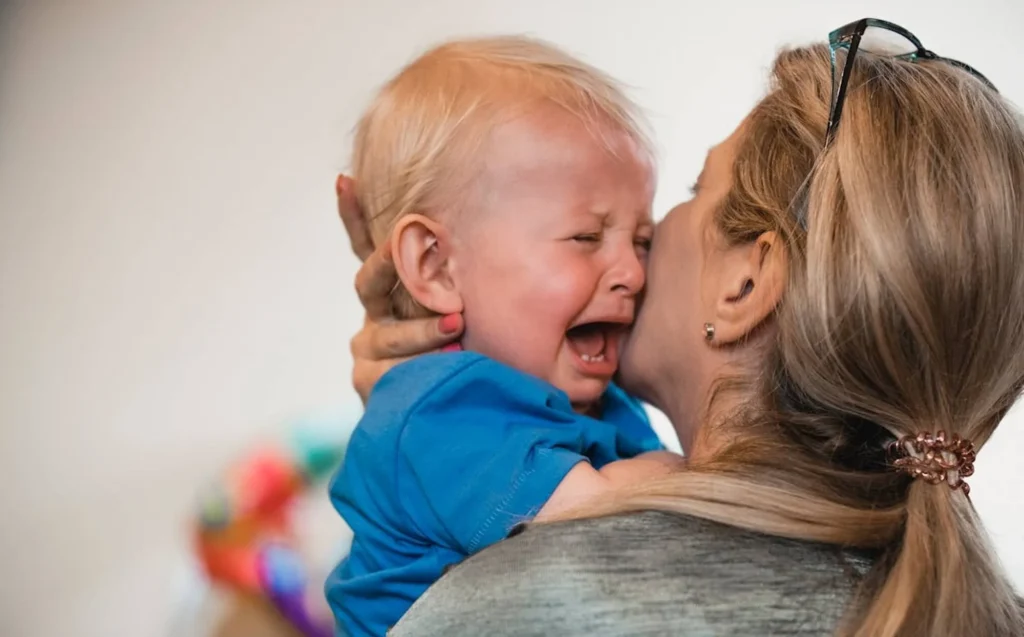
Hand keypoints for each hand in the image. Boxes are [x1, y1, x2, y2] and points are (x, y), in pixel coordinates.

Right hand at [337, 175, 464, 402]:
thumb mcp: (468, 305)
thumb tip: (496, 219)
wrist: (455, 412)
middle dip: (390, 264)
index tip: (345, 180)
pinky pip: (391, 372)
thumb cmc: (470, 347)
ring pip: (391, 333)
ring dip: (422, 329)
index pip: (367, 247)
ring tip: (456, 324)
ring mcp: (369, 348)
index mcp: (391, 289)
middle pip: (372, 282)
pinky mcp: (371, 383)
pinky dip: (416, 367)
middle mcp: (375, 314)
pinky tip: (440, 363)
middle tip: (409, 246)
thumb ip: (465, 274)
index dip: (353, 215)